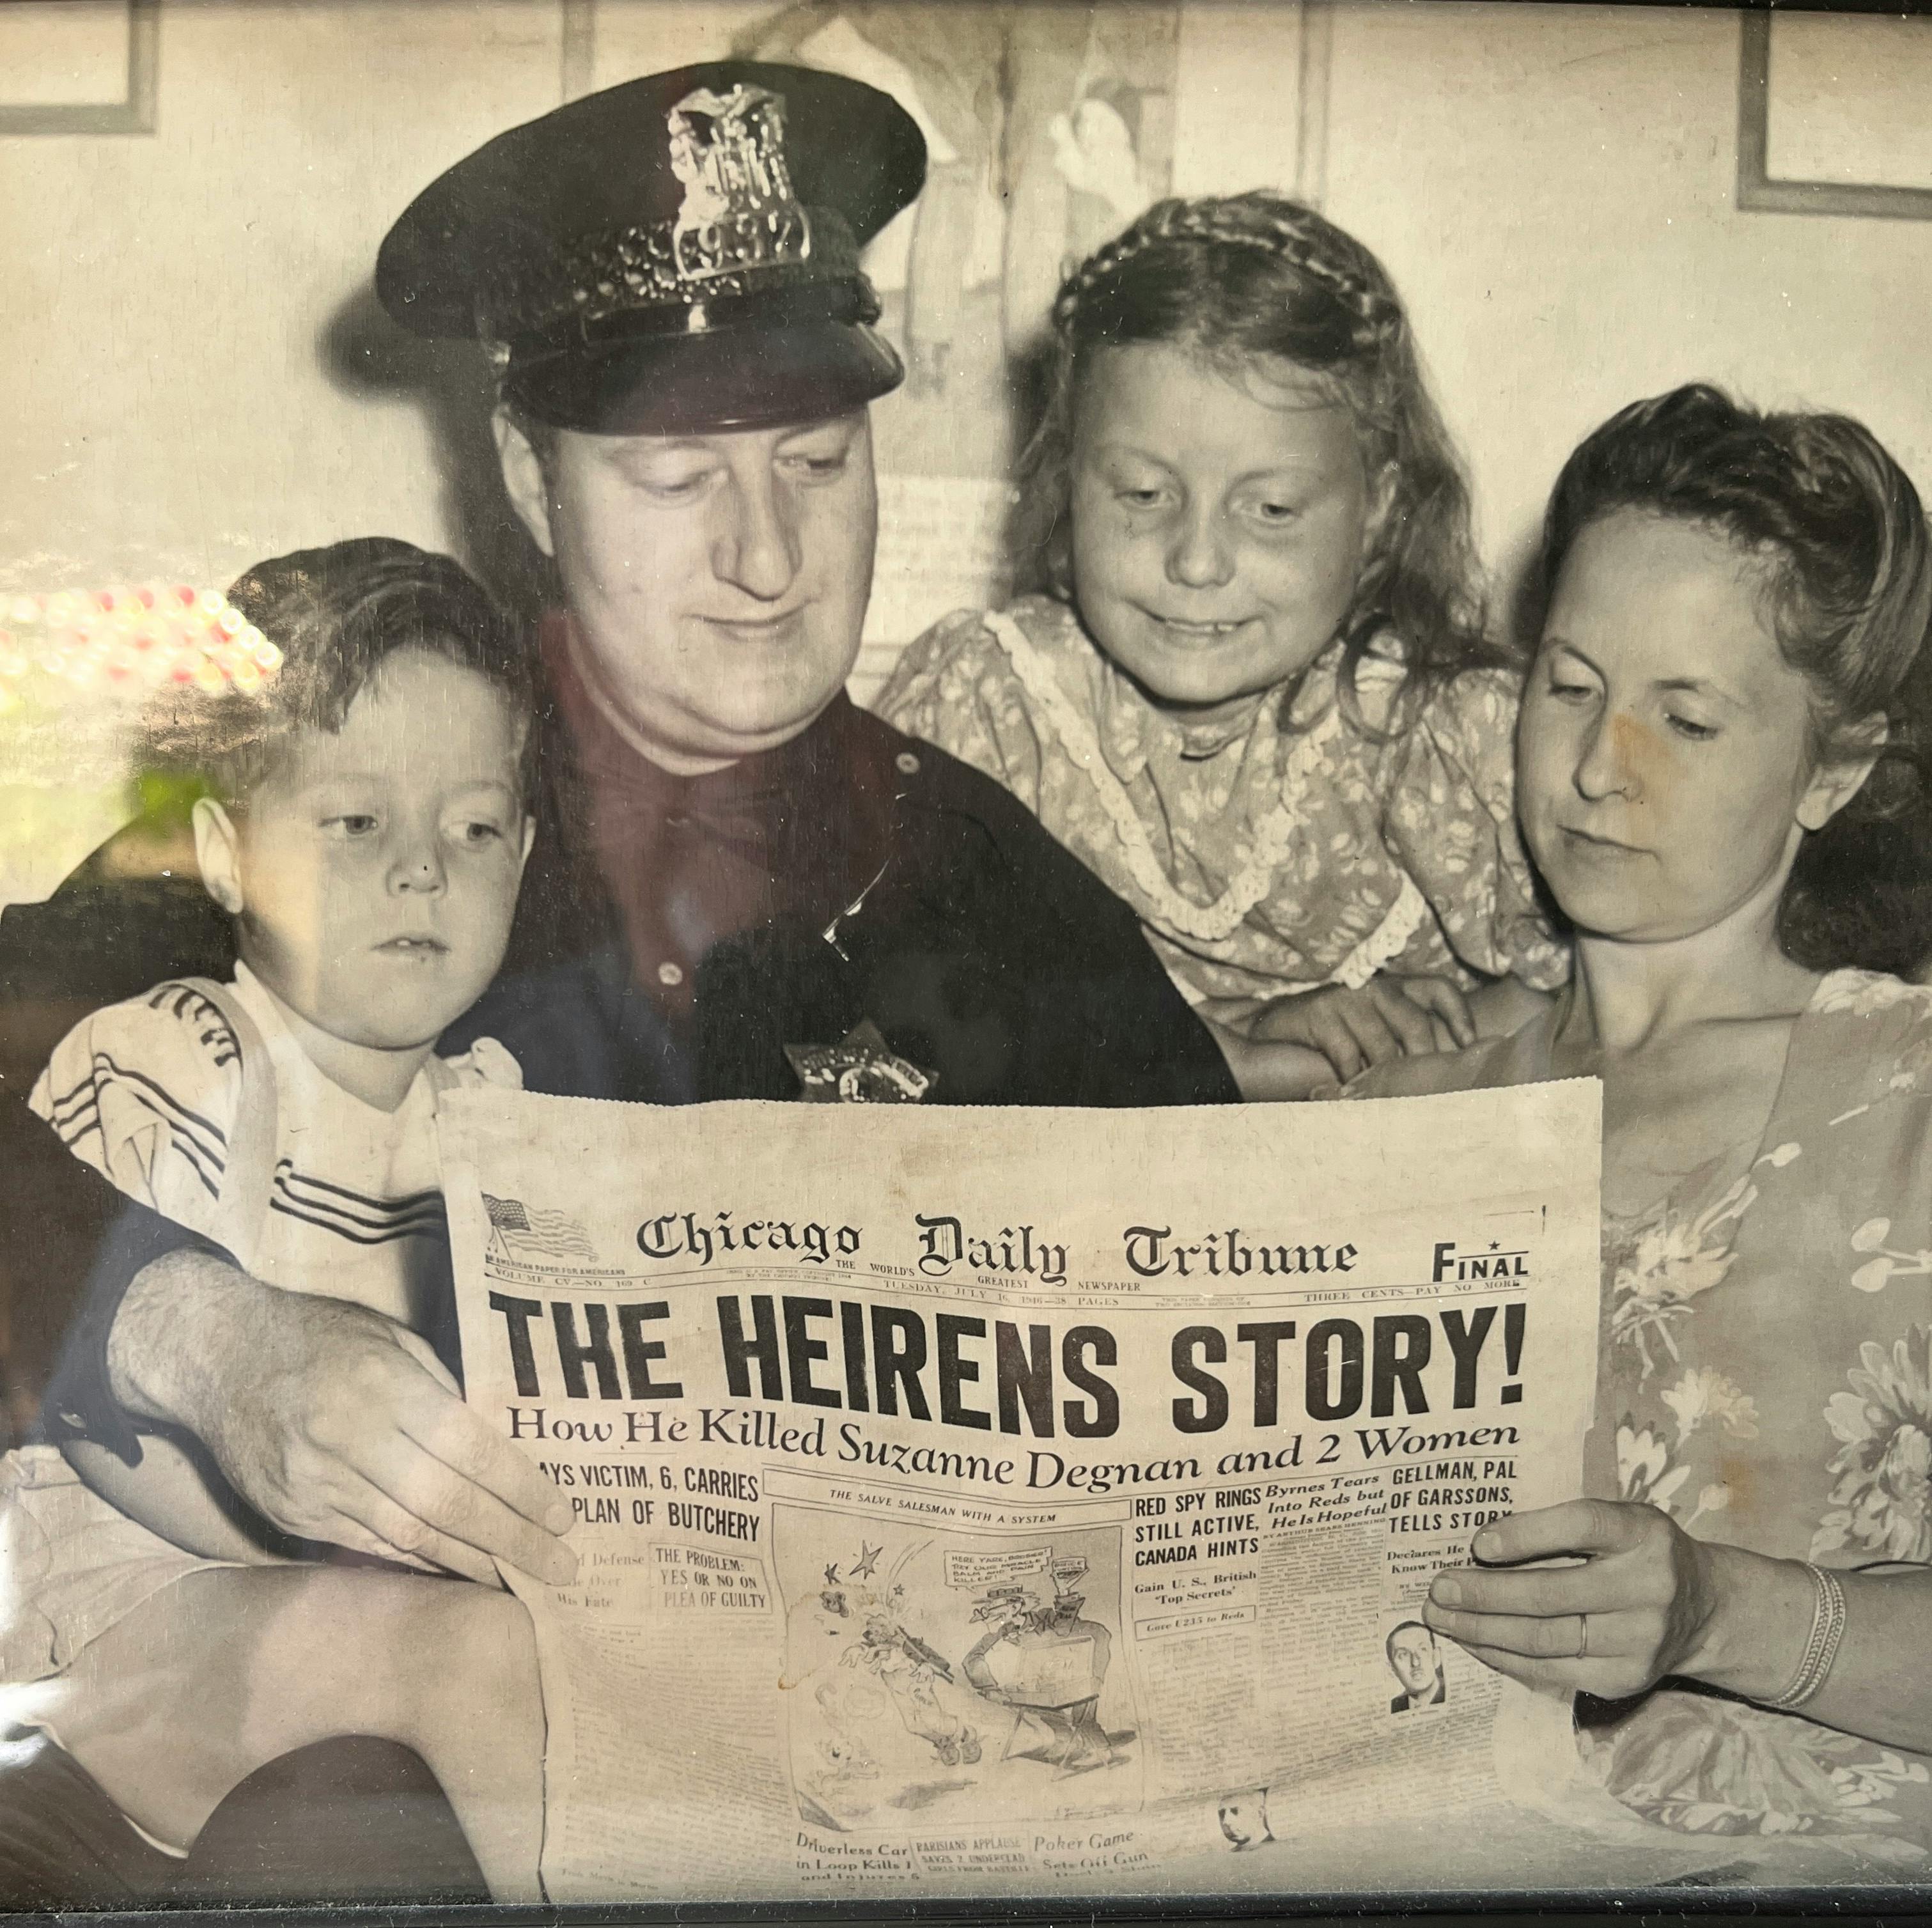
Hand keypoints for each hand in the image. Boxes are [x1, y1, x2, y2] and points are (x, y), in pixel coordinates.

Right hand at [110, 1250, 576, 1587]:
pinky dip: (419, 1562)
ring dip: (470, 1563)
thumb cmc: (321, 1337)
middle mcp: (349, 1440)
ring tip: (521, 1581)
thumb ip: (443, 1390)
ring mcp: (315, 1484)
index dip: (520, 1488)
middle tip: (562, 1568)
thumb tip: (502, 1442)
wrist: (217, 1356)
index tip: (564, 1516)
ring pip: (408, 1537)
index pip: (468, 1448)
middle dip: (510, 1541)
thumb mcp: (391, 1340)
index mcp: (383, 1386)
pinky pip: (368, 1546)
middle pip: (445, 1504)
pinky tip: (458, 1570)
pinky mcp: (293, 1513)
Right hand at [1249, 974, 1475, 1081]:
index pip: (1439, 988)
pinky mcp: (1319, 1012)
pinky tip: (1351, 1092)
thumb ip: (1404, 1035)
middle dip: (1422, 1060)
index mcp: (1394, 986)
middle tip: (1425, 1089)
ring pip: (1381, 1044)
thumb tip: (1451, 1065)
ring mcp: (1345, 997)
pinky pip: (1347, 1054)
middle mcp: (1373, 985)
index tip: (1468, 1044)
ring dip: (1383, 1076)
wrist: (1272, 1031)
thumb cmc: (1332, 1035)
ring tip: (1387, 1098)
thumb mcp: (1373, 1027)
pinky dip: (1351, 1079)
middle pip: (1415, 1022)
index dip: (1459, 1015)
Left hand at [1422, 1500, 1718, 1698]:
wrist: (1703, 1609)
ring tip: (1441, 1618)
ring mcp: (1640, 1640)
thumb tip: (1479, 1549)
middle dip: (1485, 1594)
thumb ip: (1559, 1527)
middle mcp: (1648, 1587)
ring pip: (1545, 1640)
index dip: (1526, 1535)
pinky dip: (1504, 1657)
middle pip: (1552, 1594)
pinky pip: (1551, 1670)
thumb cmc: (1636, 1551)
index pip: (1580, 1526)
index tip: (1477, 1544)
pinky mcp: (1626, 1679)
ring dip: (1482, 1630)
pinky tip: (1473, 1642)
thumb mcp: (1615, 1521)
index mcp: (1641, 1533)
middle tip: (1438, 1589)